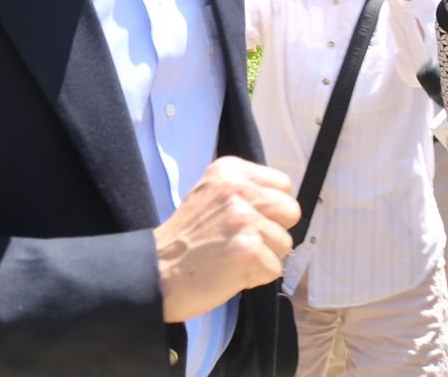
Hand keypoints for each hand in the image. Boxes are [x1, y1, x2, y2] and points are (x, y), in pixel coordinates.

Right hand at [155, 157, 298, 322]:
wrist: (157, 271)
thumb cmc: (186, 239)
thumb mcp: (210, 194)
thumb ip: (244, 191)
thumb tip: (281, 204)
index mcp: (229, 169)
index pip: (282, 185)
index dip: (270, 209)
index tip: (246, 220)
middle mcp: (238, 189)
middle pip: (290, 211)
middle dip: (273, 231)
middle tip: (242, 242)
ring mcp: (244, 219)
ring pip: (285, 243)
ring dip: (264, 256)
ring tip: (231, 257)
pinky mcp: (249, 250)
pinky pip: (275, 269)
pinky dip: (256, 278)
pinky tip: (229, 272)